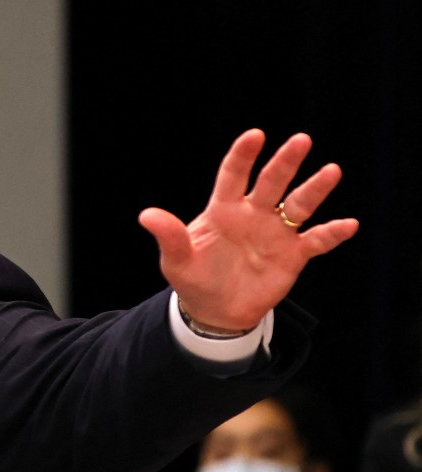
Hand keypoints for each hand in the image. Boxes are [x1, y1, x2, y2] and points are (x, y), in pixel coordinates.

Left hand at [139, 129, 358, 330]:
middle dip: (285, 162)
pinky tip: (349, 224)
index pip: (233, 176)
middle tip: (301, 140)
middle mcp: (254, 214)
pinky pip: (316, 240)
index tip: (254, 135)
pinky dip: (332, 233)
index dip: (243, 156)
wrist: (215, 312)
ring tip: (331, 171)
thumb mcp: (176, 260)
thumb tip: (146, 215)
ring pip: (298, 205)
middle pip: (272, 182)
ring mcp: (276, 233)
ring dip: (314, 189)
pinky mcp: (293, 255)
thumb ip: (169, 236)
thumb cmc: (194, 279)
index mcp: (224, 210)